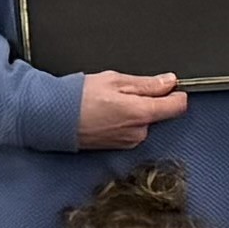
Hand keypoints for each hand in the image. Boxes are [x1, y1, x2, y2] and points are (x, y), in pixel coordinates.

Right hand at [74, 71, 188, 151]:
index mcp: (140, 114)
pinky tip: (107, 113)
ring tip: (111, 102)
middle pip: (159, 113)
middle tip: (125, 91)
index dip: (177, 93)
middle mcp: (138, 132)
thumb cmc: (78, 97)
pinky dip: (125, 120)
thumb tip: (170, 82)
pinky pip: (131, 130)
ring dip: (136, 111)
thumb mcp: (115, 80)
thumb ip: (147, 84)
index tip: (170, 86)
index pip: (178, 107)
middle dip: (149, 100)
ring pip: (144, 121)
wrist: (51, 118)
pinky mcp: (118, 146)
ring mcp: (128, 142)